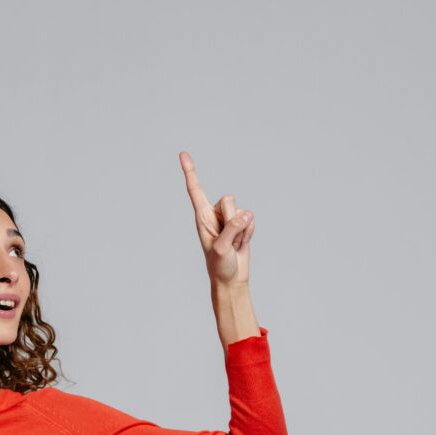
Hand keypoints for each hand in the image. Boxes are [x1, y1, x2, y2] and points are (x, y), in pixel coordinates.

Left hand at [178, 151, 254, 285]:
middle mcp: (215, 215)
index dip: (190, 171)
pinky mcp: (242, 225)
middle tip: (227, 239)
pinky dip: (250, 234)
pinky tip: (242, 244)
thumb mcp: (222, 249)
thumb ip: (232, 229)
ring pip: (243, 211)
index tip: (182, 154)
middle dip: (232, 219)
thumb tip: (245, 214)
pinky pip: (252, 221)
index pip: (195, 190)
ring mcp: (229, 220)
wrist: (232, 279)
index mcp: (202, 217)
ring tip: (234, 244)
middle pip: (229, 199)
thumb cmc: (220, 266)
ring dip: (242, 230)